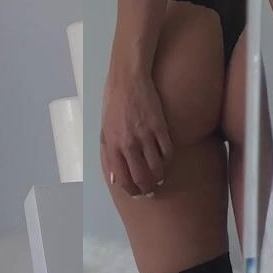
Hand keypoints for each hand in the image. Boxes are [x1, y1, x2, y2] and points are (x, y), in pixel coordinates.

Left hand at [102, 63, 174, 198]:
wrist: (127, 79)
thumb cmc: (114, 102)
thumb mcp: (104, 128)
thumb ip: (108, 153)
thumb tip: (112, 178)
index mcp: (111, 144)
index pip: (121, 177)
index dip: (130, 189)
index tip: (136, 193)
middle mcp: (127, 143)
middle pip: (140, 177)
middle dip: (146, 188)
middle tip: (150, 190)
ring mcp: (144, 135)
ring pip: (156, 168)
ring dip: (159, 177)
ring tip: (160, 178)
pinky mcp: (159, 127)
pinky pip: (167, 151)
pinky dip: (168, 160)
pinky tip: (166, 159)